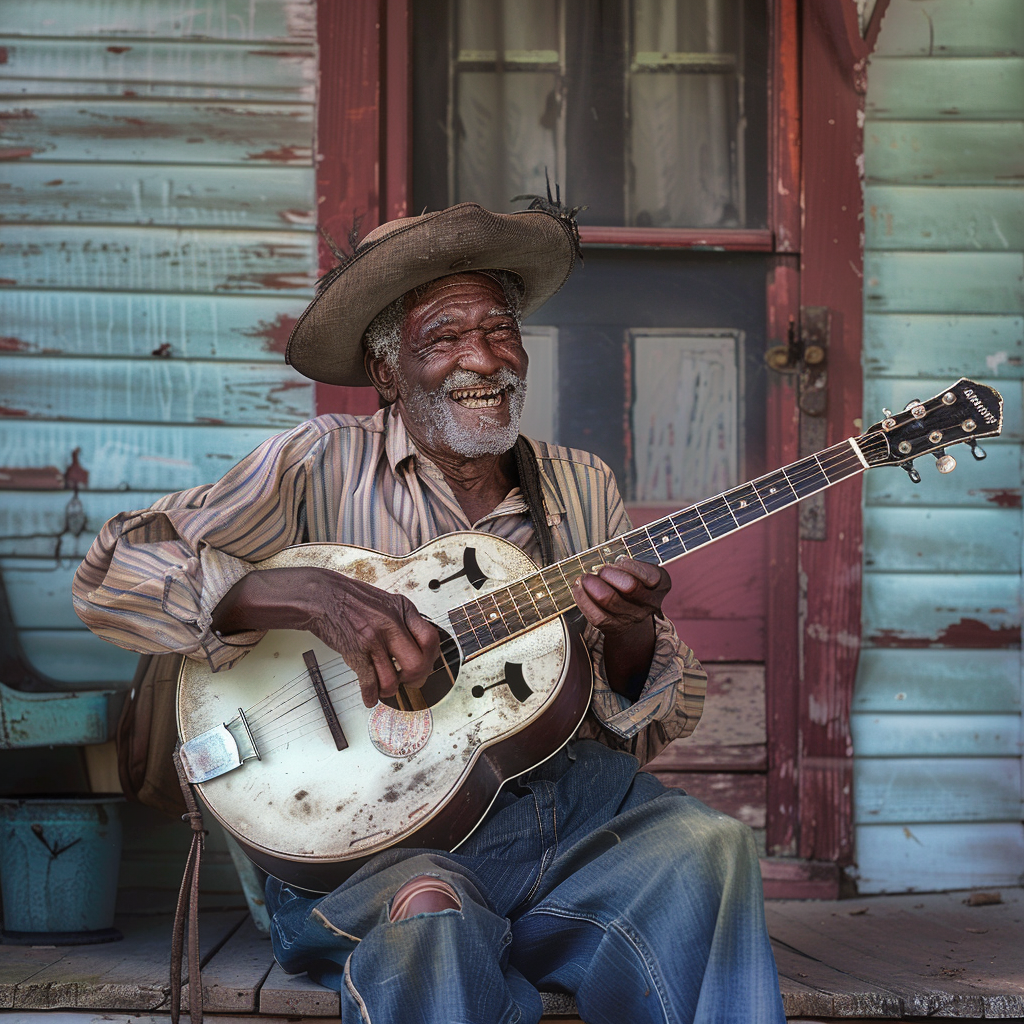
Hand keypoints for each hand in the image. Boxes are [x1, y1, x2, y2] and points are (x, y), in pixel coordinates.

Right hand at [212, 567, 439, 708]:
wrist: (322, 596)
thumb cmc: (352, 599)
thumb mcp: (387, 602)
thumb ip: (404, 620)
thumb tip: (419, 645)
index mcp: (403, 610)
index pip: (431, 639)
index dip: (431, 657)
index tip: (425, 664)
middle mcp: (391, 624)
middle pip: (418, 664)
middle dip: (415, 679)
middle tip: (408, 681)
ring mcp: (373, 639)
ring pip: (393, 680)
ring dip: (390, 690)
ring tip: (386, 688)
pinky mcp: (355, 652)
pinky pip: (369, 683)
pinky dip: (371, 696)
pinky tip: (370, 697)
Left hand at [571, 559, 670, 636]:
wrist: (632, 611)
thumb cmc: (634, 580)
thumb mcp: (640, 568)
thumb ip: (628, 563)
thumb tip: (610, 562)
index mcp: (662, 584)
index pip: (650, 575)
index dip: (630, 566)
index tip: (618, 560)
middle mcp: (651, 603)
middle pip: (630, 586)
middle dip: (610, 573)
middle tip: (600, 569)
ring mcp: (634, 617)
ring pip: (610, 600)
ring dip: (593, 585)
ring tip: (585, 577)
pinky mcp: (615, 627)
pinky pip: (597, 616)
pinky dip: (584, 600)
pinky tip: (578, 588)